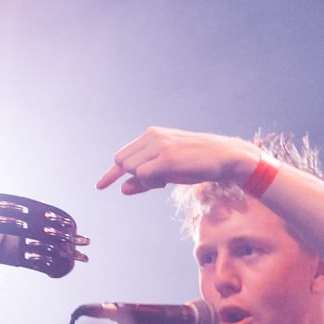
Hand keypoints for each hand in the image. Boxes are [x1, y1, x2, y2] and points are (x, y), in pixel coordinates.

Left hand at [96, 127, 258, 195]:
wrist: (224, 157)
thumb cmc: (196, 164)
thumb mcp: (166, 172)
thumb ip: (144, 180)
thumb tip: (122, 189)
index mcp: (150, 135)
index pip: (122, 155)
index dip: (111, 173)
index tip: (99, 186)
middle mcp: (152, 136)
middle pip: (122, 163)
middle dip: (134, 177)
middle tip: (159, 181)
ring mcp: (159, 145)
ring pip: (131, 169)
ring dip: (145, 180)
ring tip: (167, 178)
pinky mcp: (167, 157)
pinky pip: (143, 174)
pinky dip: (151, 183)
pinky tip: (167, 182)